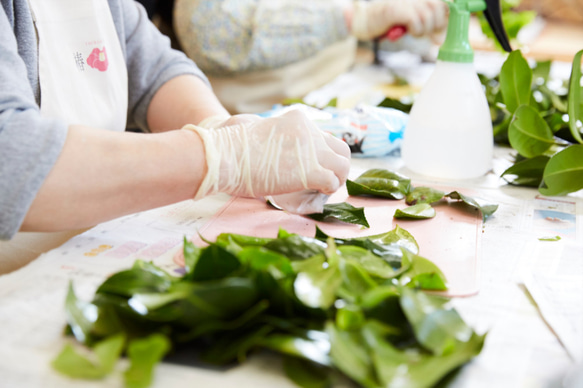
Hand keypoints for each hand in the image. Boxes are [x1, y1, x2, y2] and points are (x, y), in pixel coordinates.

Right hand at [183, 110, 350, 199]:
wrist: (225, 156)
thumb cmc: (233, 148)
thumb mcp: (261, 131)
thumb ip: (277, 138)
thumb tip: (279, 153)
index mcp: (298, 120)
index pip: (324, 137)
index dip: (322, 155)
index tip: (314, 167)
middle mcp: (310, 131)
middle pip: (341, 148)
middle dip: (337, 166)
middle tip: (326, 180)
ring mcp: (313, 151)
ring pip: (344, 165)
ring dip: (337, 179)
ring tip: (325, 190)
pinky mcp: (311, 172)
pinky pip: (333, 182)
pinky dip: (328, 190)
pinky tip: (317, 193)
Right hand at [350, 0, 447, 40]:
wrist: (364, 22)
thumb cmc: (390, 23)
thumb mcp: (413, 22)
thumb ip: (429, 24)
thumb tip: (442, 37)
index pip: (446, 3)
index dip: (449, 15)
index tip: (445, 27)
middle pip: (441, 6)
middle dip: (437, 25)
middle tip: (427, 34)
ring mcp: (407, 0)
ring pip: (429, 14)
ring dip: (424, 30)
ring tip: (414, 32)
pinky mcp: (397, 8)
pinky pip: (415, 20)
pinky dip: (415, 30)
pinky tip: (406, 31)